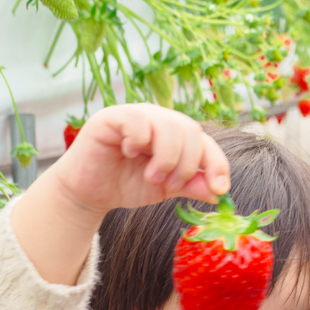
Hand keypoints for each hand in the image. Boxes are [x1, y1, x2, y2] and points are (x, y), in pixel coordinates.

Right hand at [49, 103, 227, 215]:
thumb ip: (191, 186)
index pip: (207, 143)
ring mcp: (137, 115)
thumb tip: (219, 193)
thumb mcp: (166, 189)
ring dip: (167, 158)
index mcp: (178, 136)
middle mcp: (160, 120)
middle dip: (187, 165)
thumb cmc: (127, 184)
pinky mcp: (112, 117)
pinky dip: (139, 141)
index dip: (217, 164)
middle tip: (170, 186)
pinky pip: (137, 121)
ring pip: (170, 127)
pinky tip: (129, 153)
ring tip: (151, 177)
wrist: (90, 192)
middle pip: (192, 132)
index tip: (220, 188)